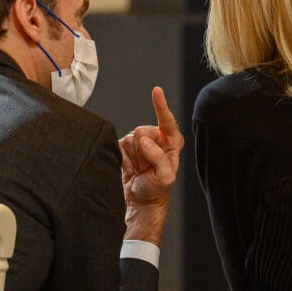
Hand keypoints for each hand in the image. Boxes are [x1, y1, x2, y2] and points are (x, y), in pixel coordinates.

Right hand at [119, 86, 183, 203]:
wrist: (140, 199)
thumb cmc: (157, 188)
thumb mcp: (165, 177)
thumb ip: (159, 157)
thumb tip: (145, 140)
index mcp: (172, 142)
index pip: (167, 121)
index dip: (161, 106)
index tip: (156, 91)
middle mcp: (156, 138)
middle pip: (143, 131)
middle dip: (143, 150)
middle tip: (146, 167)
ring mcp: (140, 141)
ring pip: (131, 138)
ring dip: (133, 157)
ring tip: (139, 169)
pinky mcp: (125, 146)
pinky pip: (120, 145)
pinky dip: (123, 159)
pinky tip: (131, 168)